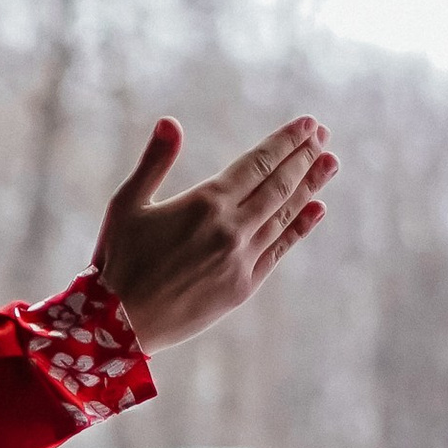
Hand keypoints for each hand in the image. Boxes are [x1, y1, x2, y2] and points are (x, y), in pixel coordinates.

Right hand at [93, 116, 334, 349]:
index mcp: (205, 203)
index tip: (308, 125)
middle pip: (279, 184)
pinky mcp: (242, 286)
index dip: (286, 142)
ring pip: (285, 214)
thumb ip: (154, 162)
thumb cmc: (117, 261)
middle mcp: (230, 228)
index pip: (258, 163)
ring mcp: (240, 258)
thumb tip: (171, 122)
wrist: (117, 326)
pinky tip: (317, 209)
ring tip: (330, 163)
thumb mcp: (126, 205)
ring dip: (310, 186)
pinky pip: (279, 249)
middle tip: (324, 136)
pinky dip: (300, 227)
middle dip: (304, 157)